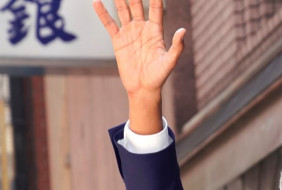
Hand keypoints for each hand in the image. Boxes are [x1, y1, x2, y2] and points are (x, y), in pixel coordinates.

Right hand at [94, 0, 185, 132]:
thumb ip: (177, 46)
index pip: (156, 9)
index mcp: (156, 31)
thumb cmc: (159, 76)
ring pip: (123, 10)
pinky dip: (103, 13)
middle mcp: (142, 28)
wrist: (143, 88)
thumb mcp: (170, 61)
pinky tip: (97, 3)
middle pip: (137, 5)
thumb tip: (183, 30)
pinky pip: (109, 24)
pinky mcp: (118, 40)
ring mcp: (130, 33)